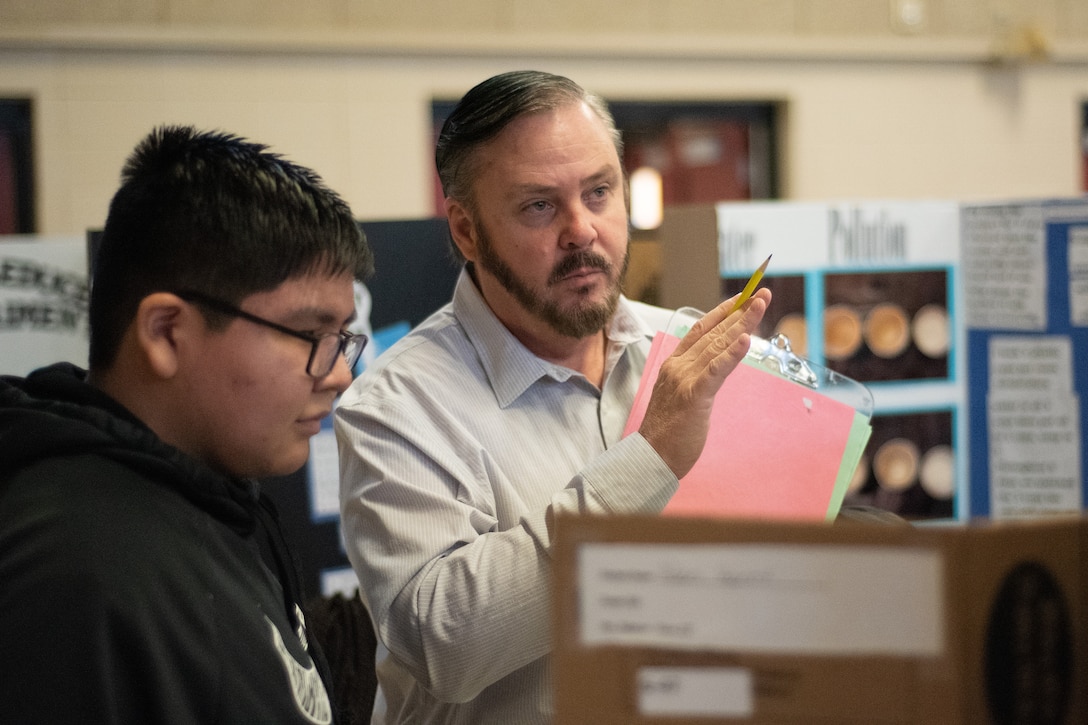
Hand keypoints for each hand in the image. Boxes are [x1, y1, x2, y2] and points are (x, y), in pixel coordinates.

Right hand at [638, 288, 771, 477]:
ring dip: (742, 323)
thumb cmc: (667, 433)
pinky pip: (716, 370)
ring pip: (717, 345)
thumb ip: (695, 378)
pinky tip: (746, 339)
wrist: (650, 458)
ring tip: (759, 305)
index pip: (700, 329)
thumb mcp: (680, 396)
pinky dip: (732, 354)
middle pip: (714, 332)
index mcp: (674, 365)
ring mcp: (685, 379)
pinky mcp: (693, 396)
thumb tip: (714, 367)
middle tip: (762, 293)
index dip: (722, 312)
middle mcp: (678, 366)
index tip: (741, 298)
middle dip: (740, 311)